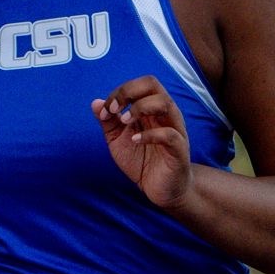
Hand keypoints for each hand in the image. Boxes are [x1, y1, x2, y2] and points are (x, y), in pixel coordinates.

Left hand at [91, 75, 193, 212]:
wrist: (160, 189)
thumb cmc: (142, 161)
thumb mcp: (118, 141)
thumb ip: (108, 122)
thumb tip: (95, 103)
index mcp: (152, 109)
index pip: (139, 84)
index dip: (119, 92)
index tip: (105, 110)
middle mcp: (165, 114)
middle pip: (152, 84)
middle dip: (128, 91)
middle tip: (114, 110)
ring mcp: (175, 130)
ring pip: (164, 103)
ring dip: (139, 108)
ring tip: (124, 122)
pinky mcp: (179, 149)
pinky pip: (169, 134)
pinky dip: (150, 134)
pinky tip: (135, 141)